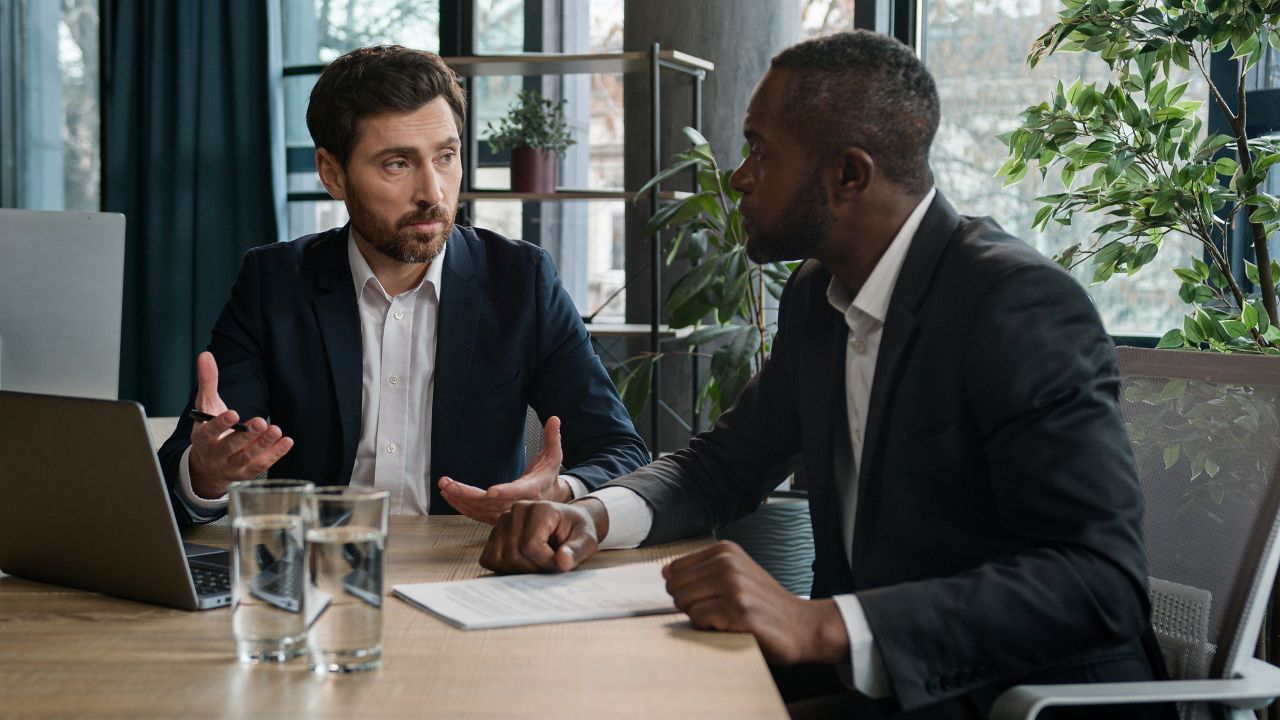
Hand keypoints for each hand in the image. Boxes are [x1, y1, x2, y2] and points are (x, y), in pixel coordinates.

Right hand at [187, 351, 293, 498]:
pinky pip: (261, 465)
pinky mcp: (247, 473)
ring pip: (247, 458)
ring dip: (263, 445)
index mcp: (202, 438)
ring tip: (276, 430)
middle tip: (261, 422)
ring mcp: (231, 466)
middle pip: (230, 447)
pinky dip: (275, 454)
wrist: (209, 465)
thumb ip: (208, 381)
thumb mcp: (207, 405)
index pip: (209, 432)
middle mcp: (215, 455)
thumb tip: (206, 354)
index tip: (233, 413)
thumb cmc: (210, 431)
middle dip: (246, 436)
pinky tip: (287, 441)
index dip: (221, 424)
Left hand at [438, 415, 571, 523]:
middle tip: (448, 484)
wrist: (549, 499)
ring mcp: (506, 513)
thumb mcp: (554, 455)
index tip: (490, 491)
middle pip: (490, 503)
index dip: (504, 492)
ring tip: (444, 486)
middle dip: (467, 494)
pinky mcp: (497, 517)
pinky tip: (449, 496)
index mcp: (531, 489)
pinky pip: (477, 515)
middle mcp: (517, 504)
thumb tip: (554, 419)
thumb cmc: (548, 475)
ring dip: (459, 500)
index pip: (517, 492)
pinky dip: (462, 507)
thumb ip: (553, 437)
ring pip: (480, 510)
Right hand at [478, 499, 608, 572]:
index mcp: (541, 508)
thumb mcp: (587, 540)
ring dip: (519, 570)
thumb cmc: (577, 532)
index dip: (545, 563)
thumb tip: (563, 561)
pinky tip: (523, 562)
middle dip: (533, 568)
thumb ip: (577, 550)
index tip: (560, 564)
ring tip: (538, 562)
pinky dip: (505, 568)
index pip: (531, 545)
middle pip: (513, 554)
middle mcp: (517, 510)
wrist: (568, 525)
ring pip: (500, 558)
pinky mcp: (494, 533)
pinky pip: (490, 558)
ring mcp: (503, 521)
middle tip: (550, 564)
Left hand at [664, 541, 849, 665]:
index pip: (674, 570)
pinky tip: (731, 626)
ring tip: (725, 617)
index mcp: (725, 551)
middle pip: (675, 587)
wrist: (801, 625)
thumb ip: (702, 570)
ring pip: (684, 603)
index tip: (709, 596)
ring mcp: (734, 586)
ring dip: (700, 617)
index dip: (686, 589)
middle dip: (690, 604)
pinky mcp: (737, 610)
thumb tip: (666, 572)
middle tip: (718, 611)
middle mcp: (728, 563)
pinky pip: (698, 619)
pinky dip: (709, 628)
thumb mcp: (736, 574)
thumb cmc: (764, 604)